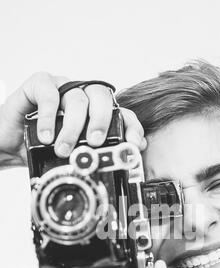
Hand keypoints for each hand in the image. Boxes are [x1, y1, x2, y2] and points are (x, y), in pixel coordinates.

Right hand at [0, 71, 145, 165]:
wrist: (11, 145)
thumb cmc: (43, 148)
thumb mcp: (74, 156)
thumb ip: (97, 155)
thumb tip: (125, 157)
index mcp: (94, 112)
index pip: (121, 113)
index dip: (131, 126)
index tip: (133, 144)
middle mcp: (81, 97)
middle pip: (102, 98)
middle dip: (102, 121)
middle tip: (95, 142)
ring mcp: (61, 88)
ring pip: (77, 98)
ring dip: (72, 127)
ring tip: (63, 149)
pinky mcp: (39, 84)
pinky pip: (49, 93)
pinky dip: (50, 116)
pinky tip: (46, 135)